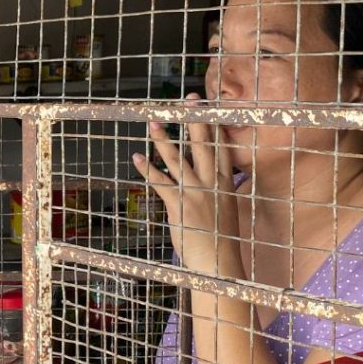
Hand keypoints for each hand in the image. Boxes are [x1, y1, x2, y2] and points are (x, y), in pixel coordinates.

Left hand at [131, 96, 241, 274]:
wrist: (219, 262)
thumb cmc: (222, 239)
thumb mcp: (226, 209)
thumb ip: (221, 191)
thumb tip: (218, 182)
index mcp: (226, 183)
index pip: (222, 148)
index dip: (215, 126)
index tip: (209, 108)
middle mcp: (212, 184)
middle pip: (203, 145)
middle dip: (195, 121)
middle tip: (188, 101)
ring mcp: (195, 193)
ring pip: (178, 159)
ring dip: (163, 139)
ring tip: (153, 122)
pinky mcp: (179, 205)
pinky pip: (160, 182)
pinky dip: (146, 169)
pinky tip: (136, 157)